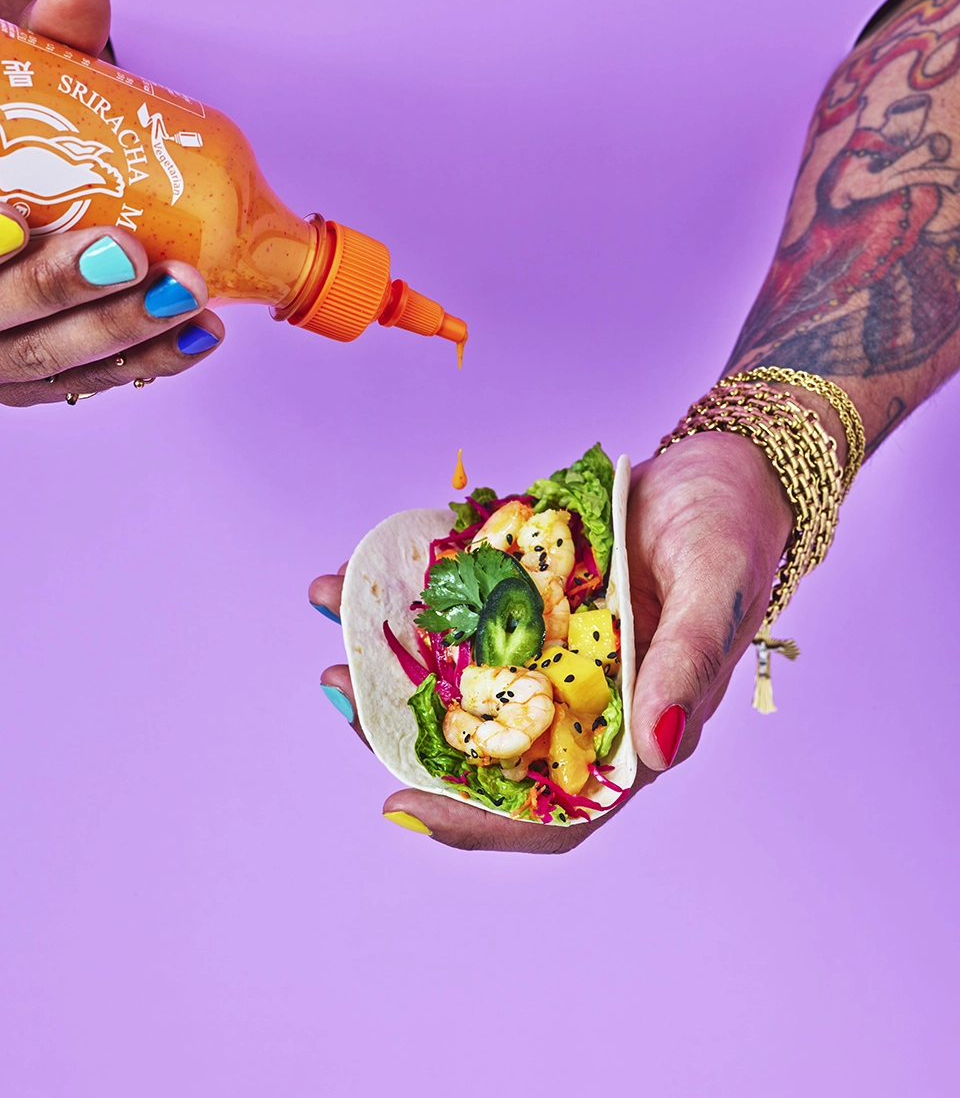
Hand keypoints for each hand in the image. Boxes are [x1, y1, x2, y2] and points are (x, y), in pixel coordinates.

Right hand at [0, 0, 221, 406]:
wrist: (14, 199)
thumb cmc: (16, 156)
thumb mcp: (12, 96)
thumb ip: (44, 49)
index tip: (12, 223)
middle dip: (62, 290)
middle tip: (134, 256)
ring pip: (45, 360)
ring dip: (121, 330)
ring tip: (189, 293)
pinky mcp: (36, 379)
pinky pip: (89, 382)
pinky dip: (148, 360)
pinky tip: (197, 334)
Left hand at [309, 430, 791, 852]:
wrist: (724, 468)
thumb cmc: (735, 534)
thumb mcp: (716, 594)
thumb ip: (685, 667)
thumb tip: (657, 752)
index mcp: (632, 726)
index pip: (555, 807)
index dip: (479, 821)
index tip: (401, 805)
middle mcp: (582, 696)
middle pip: (487, 744)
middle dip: (409, 731)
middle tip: (343, 692)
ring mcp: (550, 647)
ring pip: (463, 676)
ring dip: (397, 663)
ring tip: (336, 634)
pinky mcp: (532, 596)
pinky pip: (466, 606)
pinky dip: (416, 592)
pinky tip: (363, 571)